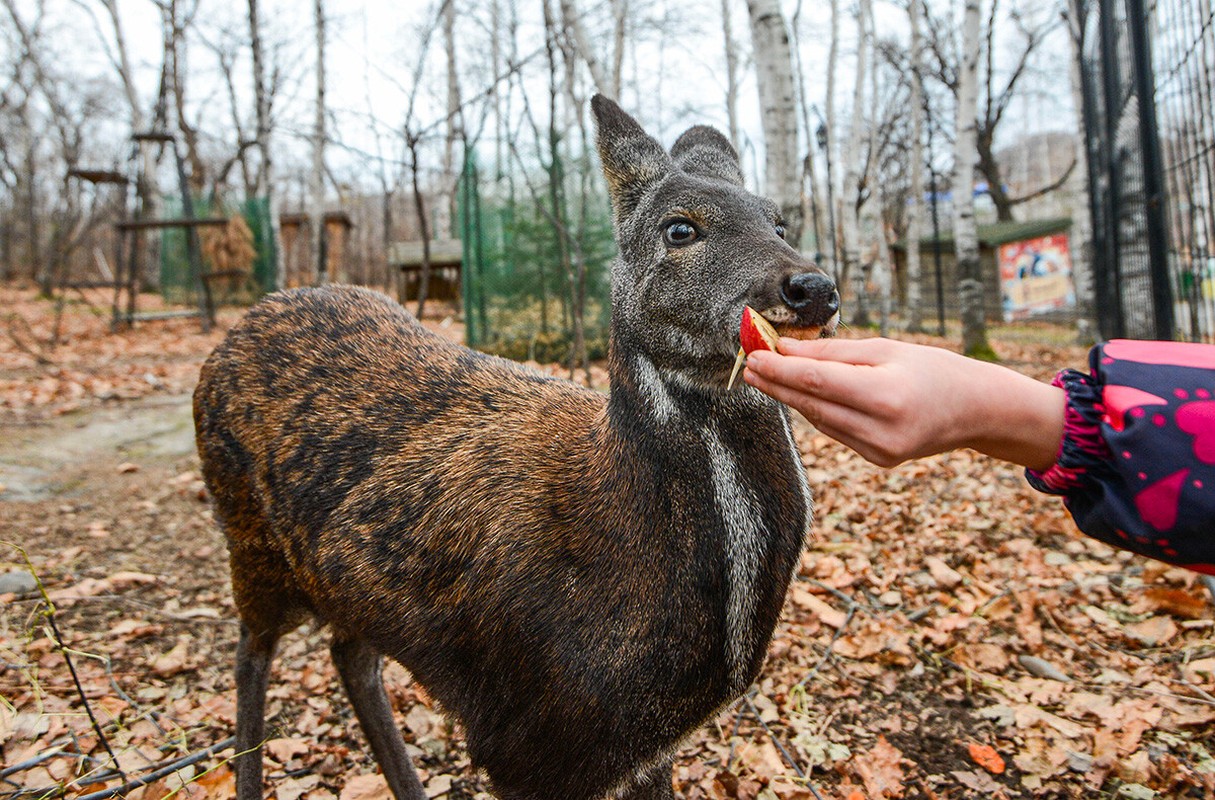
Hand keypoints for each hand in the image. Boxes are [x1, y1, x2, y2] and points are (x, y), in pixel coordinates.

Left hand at [743, 337, 1065, 470]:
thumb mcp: (884, 349)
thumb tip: (783, 346)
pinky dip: (816, 411)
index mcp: (886, 395)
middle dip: (775, 383)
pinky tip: (801, 393)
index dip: (779, 368)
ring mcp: (879, 450)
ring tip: (766, 374)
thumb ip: (831, 352)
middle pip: (811, 404)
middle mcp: (881, 429)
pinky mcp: (877, 459)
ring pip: (818, 420)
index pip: (816, 381)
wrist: (976, 410)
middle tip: (748, 364)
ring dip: (791, 396)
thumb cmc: (931, 369)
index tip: (753, 354)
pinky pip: (835, 431)